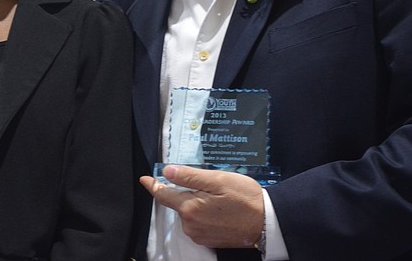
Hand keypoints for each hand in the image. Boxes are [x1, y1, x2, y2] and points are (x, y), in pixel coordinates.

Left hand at [141, 165, 264, 248]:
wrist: (266, 223)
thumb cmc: (245, 198)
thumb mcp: (218, 180)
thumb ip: (190, 176)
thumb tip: (166, 172)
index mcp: (190, 207)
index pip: (163, 195)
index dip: (153, 185)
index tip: (145, 179)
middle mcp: (190, 224)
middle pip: (178, 203)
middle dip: (187, 192)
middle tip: (210, 185)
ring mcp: (199, 235)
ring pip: (188, 213)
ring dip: (196, 204)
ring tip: (220, 198)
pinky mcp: (208, 241)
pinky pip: (197, 224)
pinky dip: (203, 214)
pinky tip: (220, 210)